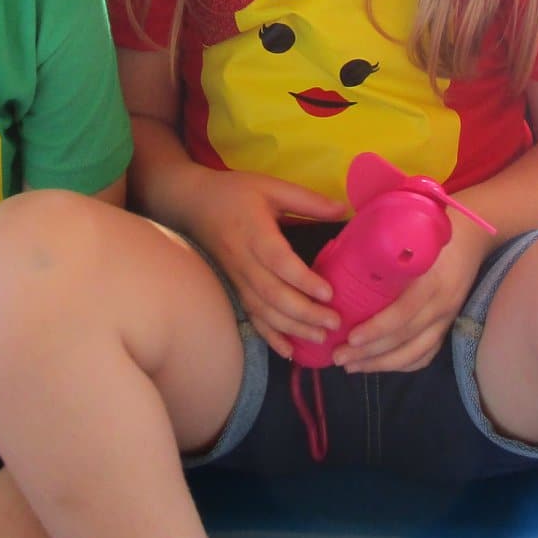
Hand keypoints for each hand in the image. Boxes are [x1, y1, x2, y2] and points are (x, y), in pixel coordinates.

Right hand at [180, 168, 343, 357]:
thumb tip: (346, 211)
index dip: (302, 279)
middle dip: (304, 313)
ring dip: (291, 328)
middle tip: (334, 323)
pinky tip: (289, 351)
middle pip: (272, 293)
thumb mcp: (272, 186)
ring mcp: (236, 278)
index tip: (328, 293)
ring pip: (263, 310)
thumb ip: (308, 200)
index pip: (278, 260)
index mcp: (254, 231)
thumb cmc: (235, 192)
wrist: (192, 203)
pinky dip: (269, 336)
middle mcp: (243, 259)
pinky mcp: (234, 289)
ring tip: (320, 338)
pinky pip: (251, 317)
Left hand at [335, 223, 492, 373]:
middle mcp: (440, 305)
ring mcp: (446, 319)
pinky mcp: (447, 327)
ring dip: (381, 365)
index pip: (403, 313)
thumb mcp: (408, 238)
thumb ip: (381, 256)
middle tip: (339, 357)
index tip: (350, 337)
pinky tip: (379, 366)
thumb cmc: (429, 233)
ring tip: (352, 367)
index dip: (376, 329)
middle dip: (370, 353)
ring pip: (415, 354)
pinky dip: (402, 365)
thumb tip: (341, 273)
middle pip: (405, 338)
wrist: (470, 238)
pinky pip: (426, 355)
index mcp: (429, 281)